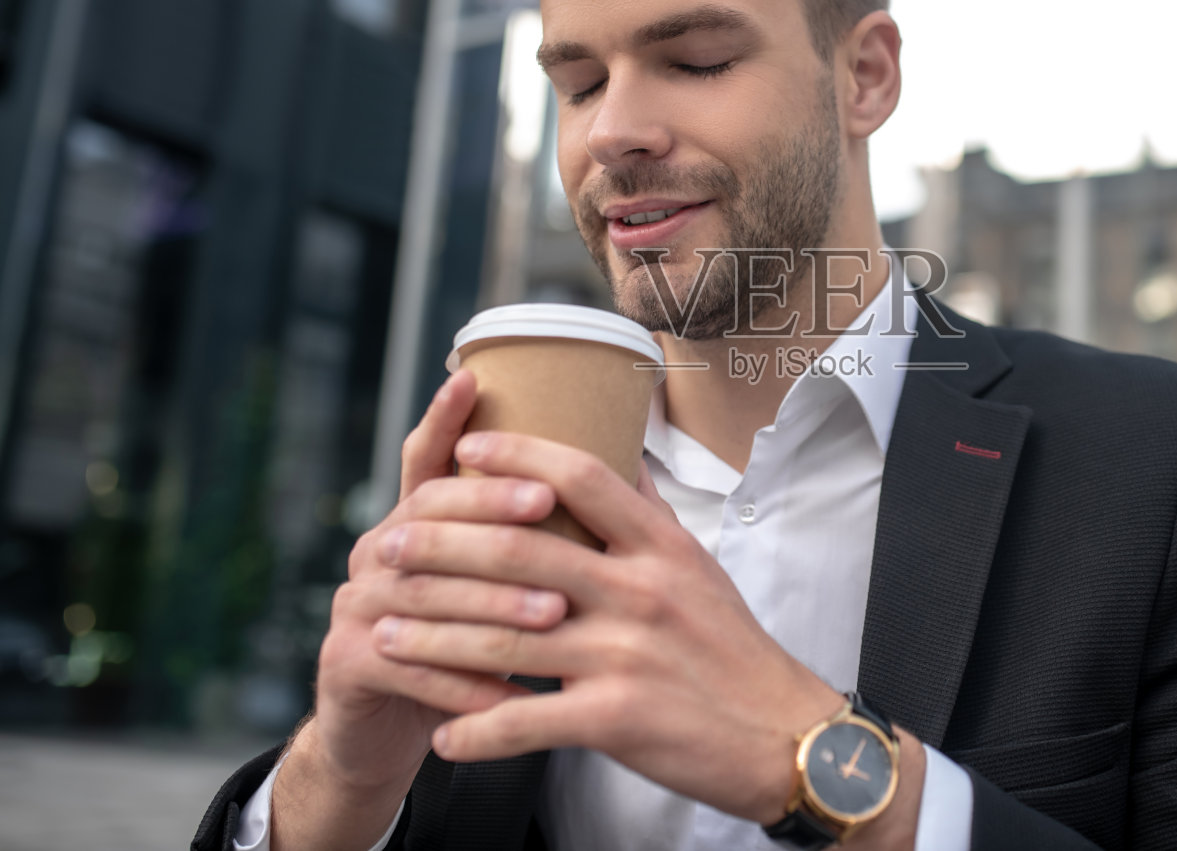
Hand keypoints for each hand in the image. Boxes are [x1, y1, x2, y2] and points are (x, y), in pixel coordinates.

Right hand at [301, 371, 570, 791]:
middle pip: (429, 516)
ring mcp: (355, 605)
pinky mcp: (346, 663)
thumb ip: (536, 525)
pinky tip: (515, 693)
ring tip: (554, 612)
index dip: (446, 419)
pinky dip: (465, 680)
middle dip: (491, 508)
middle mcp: (377, 550)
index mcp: (413, 522)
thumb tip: (617, 458)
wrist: (395, 730)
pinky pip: (408, 666)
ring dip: (493, 603)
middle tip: (548, 504)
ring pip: (426, 593)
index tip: (473, 378)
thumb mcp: (497, 581)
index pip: (426, 460)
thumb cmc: (469, 643)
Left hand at [368, 430, 844, 823]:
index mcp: (660, 546)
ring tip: (384, 634)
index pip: (580, 477)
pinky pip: (526, 721)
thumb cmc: (735, 651)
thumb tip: (626, 458)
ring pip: (504, 639)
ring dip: (433, 639)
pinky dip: (476, 731)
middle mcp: (640, 590)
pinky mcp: (617, 718)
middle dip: (441, 545)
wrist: (784, 735)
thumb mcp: (701, 568)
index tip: (463, 449)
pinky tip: (442, 736)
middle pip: (520, 551)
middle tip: (388, 543)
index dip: (516, 456)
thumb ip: (652, 516)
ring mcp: (626, 654)